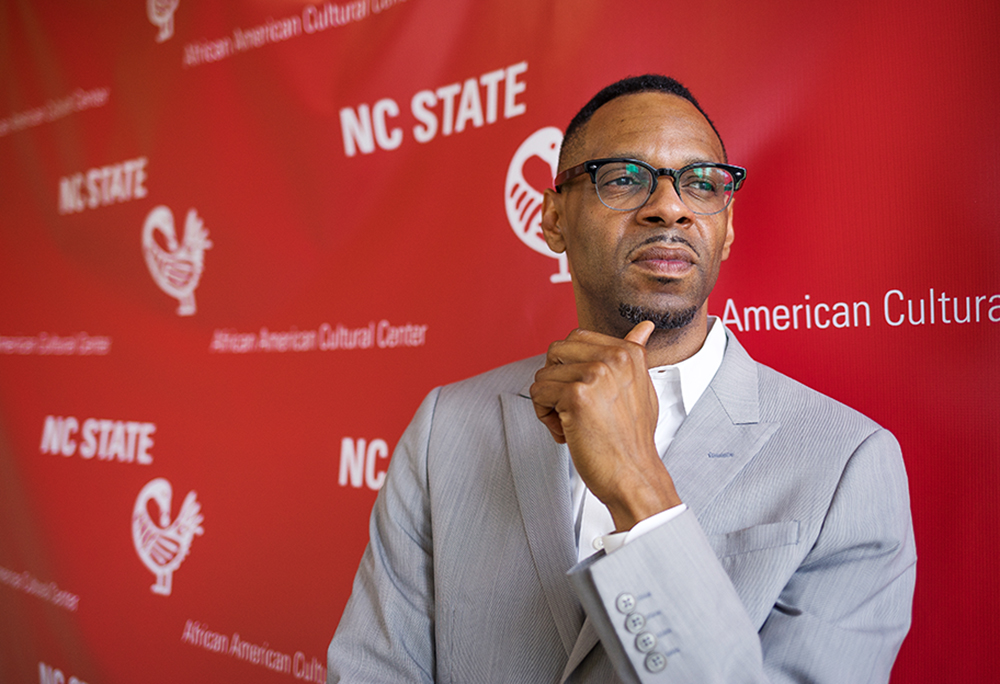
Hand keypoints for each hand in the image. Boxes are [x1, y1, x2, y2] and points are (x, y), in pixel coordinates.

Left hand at [529, 321, 681, 530]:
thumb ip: (635, 355)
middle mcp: (614, 358)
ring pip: (543, 375)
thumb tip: (643, 327)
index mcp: (628, 352)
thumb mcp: (642, 388)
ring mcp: (595, 374)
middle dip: (555, 380)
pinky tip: (567, 431)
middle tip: (573, 408)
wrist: (633, 476)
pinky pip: (538, 394)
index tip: (585, 392)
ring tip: (573, 423)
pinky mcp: (576, 395)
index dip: (570, 366)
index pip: (576, 338)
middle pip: (555, 351)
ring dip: (549, 402)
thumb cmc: (632, 439)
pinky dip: (545, 416)